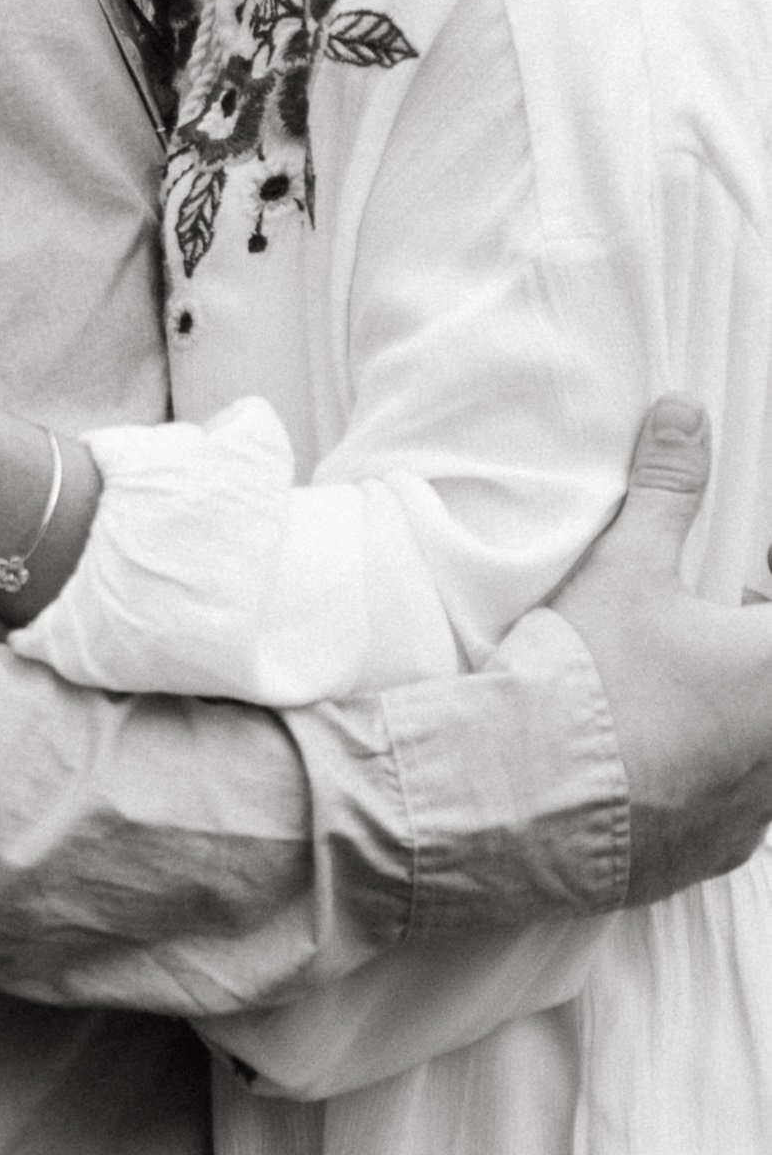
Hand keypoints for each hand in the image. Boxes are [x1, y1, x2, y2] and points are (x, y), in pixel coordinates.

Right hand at [552, 397, 771, 905]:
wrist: (519, 798)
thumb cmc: (584, 680)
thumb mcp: (624, 566)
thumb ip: (666, 489)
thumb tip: (684, 414)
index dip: (769, 590)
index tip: (751, 574)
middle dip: (755, 642)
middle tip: (720, 613)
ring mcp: (755, 812)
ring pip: (764, 746)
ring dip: (736, 709)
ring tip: (674, 680)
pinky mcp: (716, 853)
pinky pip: (737, 803)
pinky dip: (711, 769)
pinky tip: (652, 747)